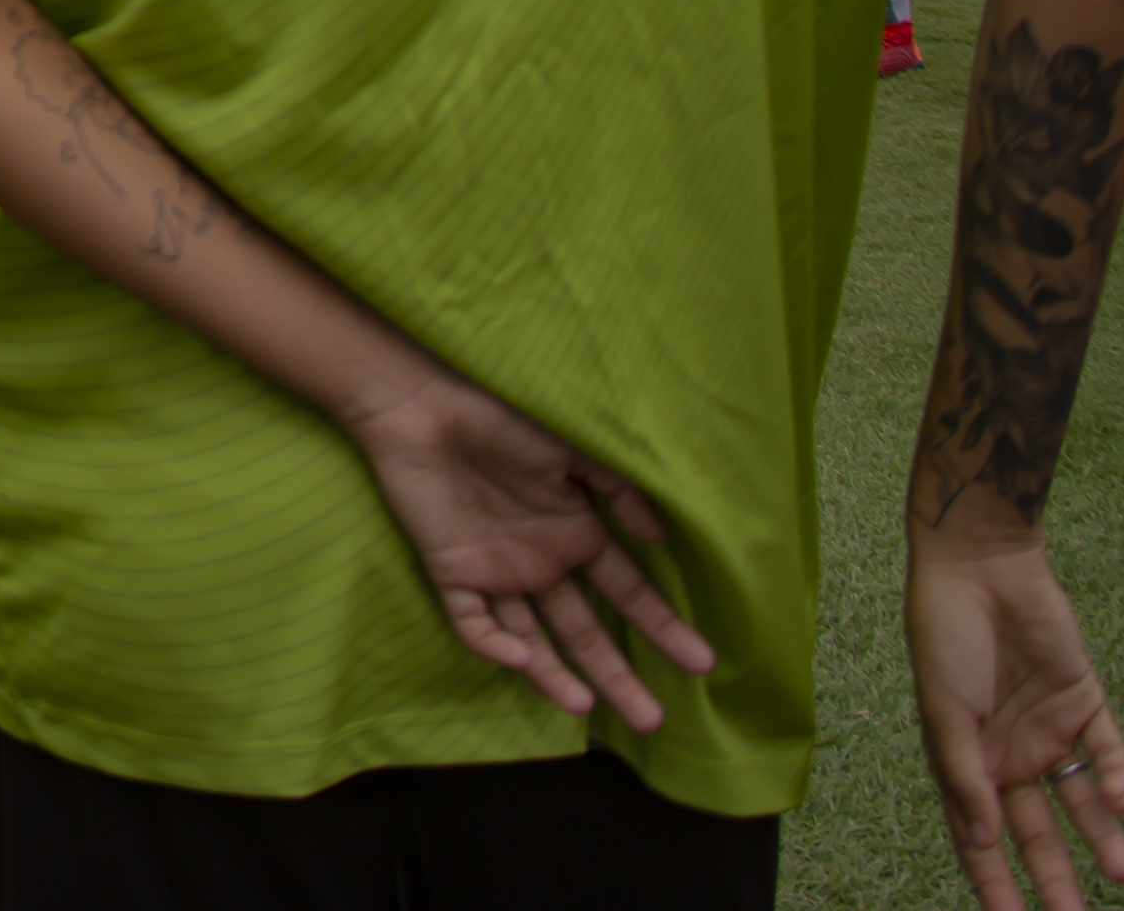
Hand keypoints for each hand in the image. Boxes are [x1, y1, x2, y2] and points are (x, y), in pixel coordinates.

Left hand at [342, 374, 717, 725]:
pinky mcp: (451, 572)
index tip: (701, 662)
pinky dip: (493, 644)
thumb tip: (658, 536)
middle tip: (652, 719)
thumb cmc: (501, 416)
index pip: (628, 593)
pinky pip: (472, 622)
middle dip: (619, 675)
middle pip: (586, 633)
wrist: (422, 404)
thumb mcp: (572, 448)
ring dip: (558, 676)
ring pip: (531, 640)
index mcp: (575, 534)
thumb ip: (618, 489)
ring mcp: (496, 573)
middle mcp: (541, 563)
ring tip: (586, 709)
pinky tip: (519, 658)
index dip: (663, 627)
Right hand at [908, 533, 1123, 907]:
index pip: (981, 838)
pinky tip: (1119, 801)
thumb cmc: (944, 634)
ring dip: (1102, 838)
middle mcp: (1009, 755)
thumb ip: (964, 774)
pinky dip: (1115, 778)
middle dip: (1055, 878)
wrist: (979, 565)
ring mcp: (1049, 730)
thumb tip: (981, 840)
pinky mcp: (1085, 702)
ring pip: (1080, 802)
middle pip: (1036, 831)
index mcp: (966, 760)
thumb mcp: (942, 711)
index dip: (993, 882)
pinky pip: (1106, 751)